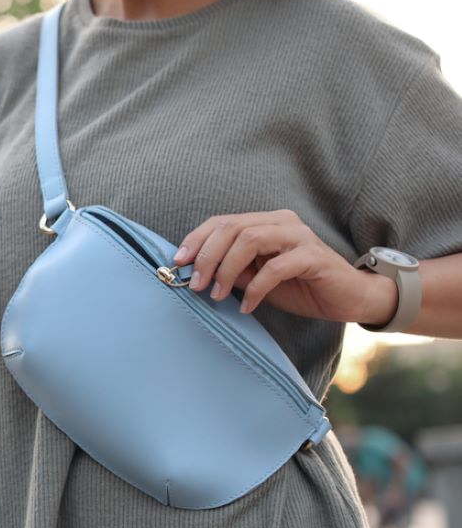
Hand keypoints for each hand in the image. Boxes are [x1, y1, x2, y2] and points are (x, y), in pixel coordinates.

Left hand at [172, 209, 396, 323]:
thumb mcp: (256, 278)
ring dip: (227, 269)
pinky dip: (256, 288)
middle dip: (207, 256)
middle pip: (232, 227)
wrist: (348, 298)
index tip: (178, 262)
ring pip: (250, 240)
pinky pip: (275, 267)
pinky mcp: (313, 256)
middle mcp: (281, 222)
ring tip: (218, 294)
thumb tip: (196, 272)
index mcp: (265, 221)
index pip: (222, 221)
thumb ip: (231, 270)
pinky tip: (247, 306)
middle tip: (196, 284)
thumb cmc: (299, 286)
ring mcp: (298, 236)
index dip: (197, 239)